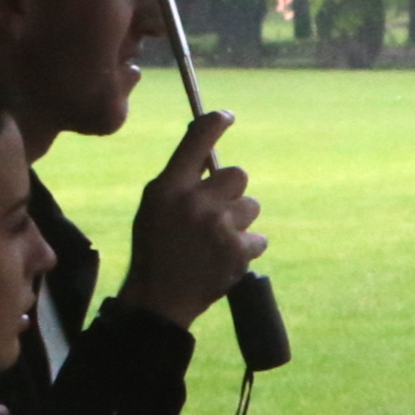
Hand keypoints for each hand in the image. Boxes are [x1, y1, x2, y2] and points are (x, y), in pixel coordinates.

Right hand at [115, 111, 264, 330]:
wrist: (160, 297)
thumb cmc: (156, 247)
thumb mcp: (155, 205)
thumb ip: (181, 179)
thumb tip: (208, 153)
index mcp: (169, 186)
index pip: (198, 140)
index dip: (216, 122)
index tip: (227, 117)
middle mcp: (195, 201)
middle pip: (238, 174)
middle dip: (231, 191)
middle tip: (216, 211)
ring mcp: (219, 226)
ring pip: (251, 206)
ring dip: (240, 221)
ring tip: (216, 240)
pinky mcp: (239, 250)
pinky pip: (259, 237)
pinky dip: (247, 248)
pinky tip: (225, 257)